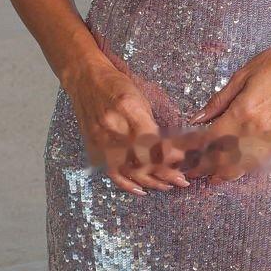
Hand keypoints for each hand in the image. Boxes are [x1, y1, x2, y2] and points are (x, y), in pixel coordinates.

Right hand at [62, 52, 189, 195]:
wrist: (85, 79)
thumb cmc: (117, 85)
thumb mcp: (141, 97)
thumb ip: (153, 123)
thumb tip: (173, 145)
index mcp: (129, 110)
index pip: (154, 141)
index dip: (170, 156)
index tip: (185, 162)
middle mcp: (115, 128)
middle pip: (143, 159)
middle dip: (166, 173)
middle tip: (183, 181)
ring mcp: (102, 140)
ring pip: (130, 170)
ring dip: (151, 182)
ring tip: (168, 187)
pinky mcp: (95, 148)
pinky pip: (111, 172)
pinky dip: (127, 184)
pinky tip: (141, 190)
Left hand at [183, 39, 270, 184]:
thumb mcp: (241, 76)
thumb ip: (218, 102)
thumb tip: (197, 119)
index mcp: (242, 111)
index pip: (211, 140)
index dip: (195, 152)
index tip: (185, 158)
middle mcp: (257, 129)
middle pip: (226, 159)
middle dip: (207, 169)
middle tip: (194, 173)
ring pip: (245, 165)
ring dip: (227, 173)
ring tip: (214, 177)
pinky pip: (264, 160)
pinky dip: (250, 167)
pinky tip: (241, 168)